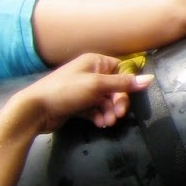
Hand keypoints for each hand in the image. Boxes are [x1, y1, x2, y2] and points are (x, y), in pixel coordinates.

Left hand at [16, 54, 152, 131]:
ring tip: (107, 123)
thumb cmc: (66, 91)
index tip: (127, 98)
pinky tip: (99, 123)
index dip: (127, 84)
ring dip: (109, 112)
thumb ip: (124, 83)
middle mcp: (90, 74)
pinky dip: (99, 116)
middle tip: (118, 115)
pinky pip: (95, 109)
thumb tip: (150, 78)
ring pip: (106, 101)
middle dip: (117, 103)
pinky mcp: (77, 104)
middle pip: (115, 88)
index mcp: (95, 62)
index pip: (121, 70)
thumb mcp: (97, 85)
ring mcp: (83, 90)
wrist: (35, 110)